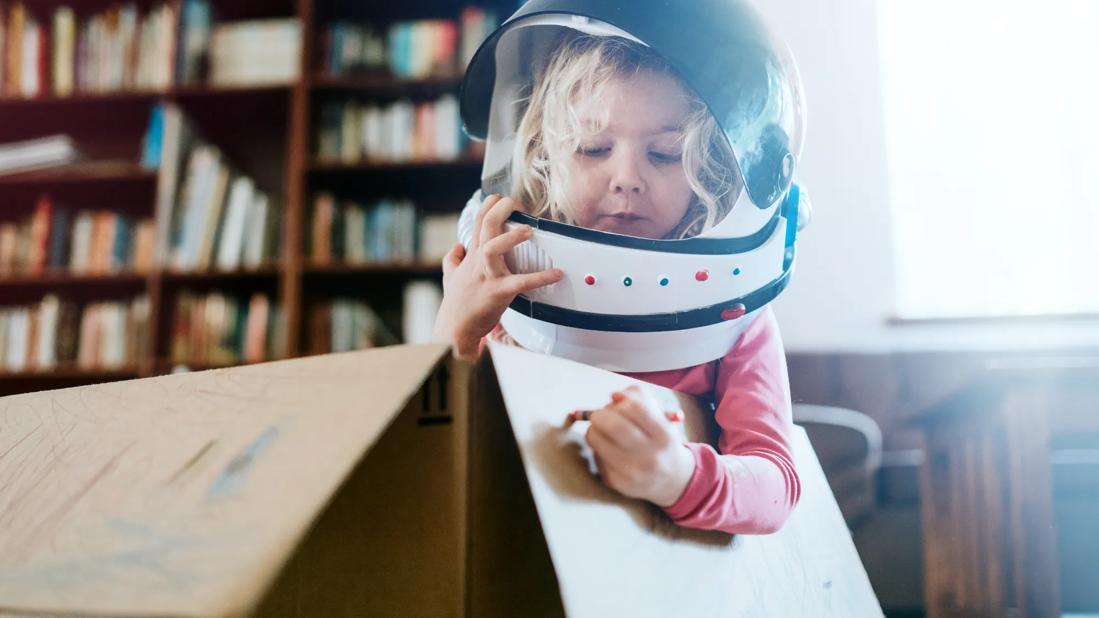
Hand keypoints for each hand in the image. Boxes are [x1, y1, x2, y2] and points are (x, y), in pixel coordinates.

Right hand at [432, 194, 563, 360]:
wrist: (455, 329)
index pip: (477, 222)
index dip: (489, 205)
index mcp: (472, 255)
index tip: (500, 197)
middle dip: (499, 210)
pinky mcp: (499, 293)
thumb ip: (453, 259)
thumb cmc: (456, 303)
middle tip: (514, 201)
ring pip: (494, 249)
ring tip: (528, 230)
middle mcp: (478, 261)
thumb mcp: (449, 277)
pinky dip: (541, 277)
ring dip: (510, 238)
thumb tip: (457, 246)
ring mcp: (488, 276)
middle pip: (485, 227)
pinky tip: (557, 273)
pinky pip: (521, 282)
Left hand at [584, 386, 694, 506]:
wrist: (670, 480)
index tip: (616, 403)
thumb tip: (615, 396)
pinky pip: (595, 455)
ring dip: (593, 429)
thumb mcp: (660, 416)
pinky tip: (609, 450)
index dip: (620, 400)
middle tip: (599, 415)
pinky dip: (597, 447)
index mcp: (664, 436)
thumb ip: (639, 398)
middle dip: (599, 414)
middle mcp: (651, 456)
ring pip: (596, 439)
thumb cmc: (659, 440)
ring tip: (602, 431)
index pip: (634, 407)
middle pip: (613, 425)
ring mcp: (632, 472)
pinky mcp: (616, 482)